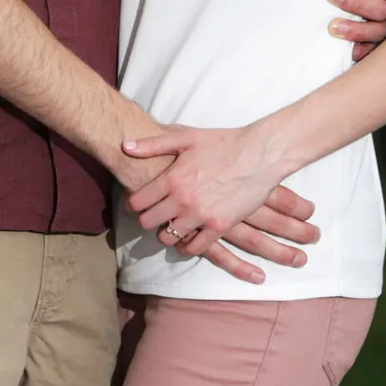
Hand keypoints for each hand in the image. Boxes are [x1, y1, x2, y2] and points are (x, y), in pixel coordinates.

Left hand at [123, 125, 297, 262]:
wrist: (260, 154)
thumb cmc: (223, 142)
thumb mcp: (185, 137)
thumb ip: (152, 144)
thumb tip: (125, 147)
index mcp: (171, 179)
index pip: (137, 202)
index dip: (132, 204)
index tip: (135, 204)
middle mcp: (183, 200)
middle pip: (148, 222)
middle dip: (146, 219)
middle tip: (151, 215)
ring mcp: (201, 216)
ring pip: (168, 237)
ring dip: (165, 233)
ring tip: (168, 225)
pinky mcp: (220, 226)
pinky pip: (195, 247)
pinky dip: (187, 246)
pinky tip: (186, 238)